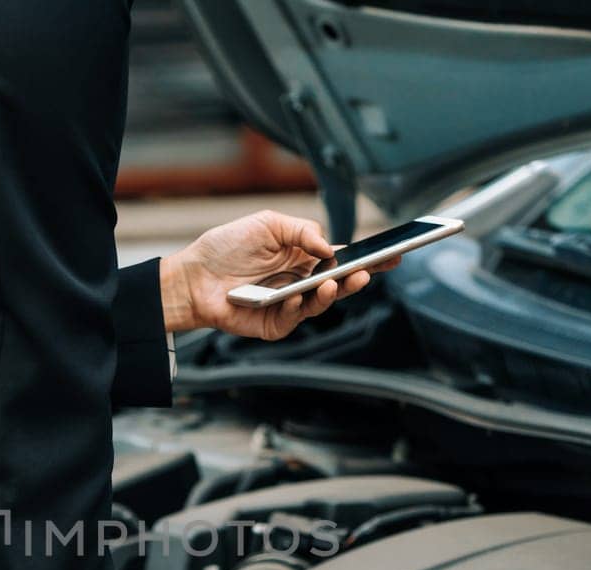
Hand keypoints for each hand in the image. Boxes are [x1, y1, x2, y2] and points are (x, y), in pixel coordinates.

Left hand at [159, 210, 399, 339]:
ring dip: (332, 294)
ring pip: (321, 303)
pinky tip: (295, 295)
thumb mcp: (268, 223)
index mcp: (306, 257)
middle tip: (370, 271)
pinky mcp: (275, 324)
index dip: (371, 258)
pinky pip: (293, 318)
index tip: (396, 253)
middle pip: (342, 283)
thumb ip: (302, 231)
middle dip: (360, 277)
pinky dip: (296, 306)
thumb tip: (329, 247)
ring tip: (336, 281)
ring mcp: (291, 305)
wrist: (194, 275)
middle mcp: (304, 282)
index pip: (346, 258)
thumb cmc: (228, 248)